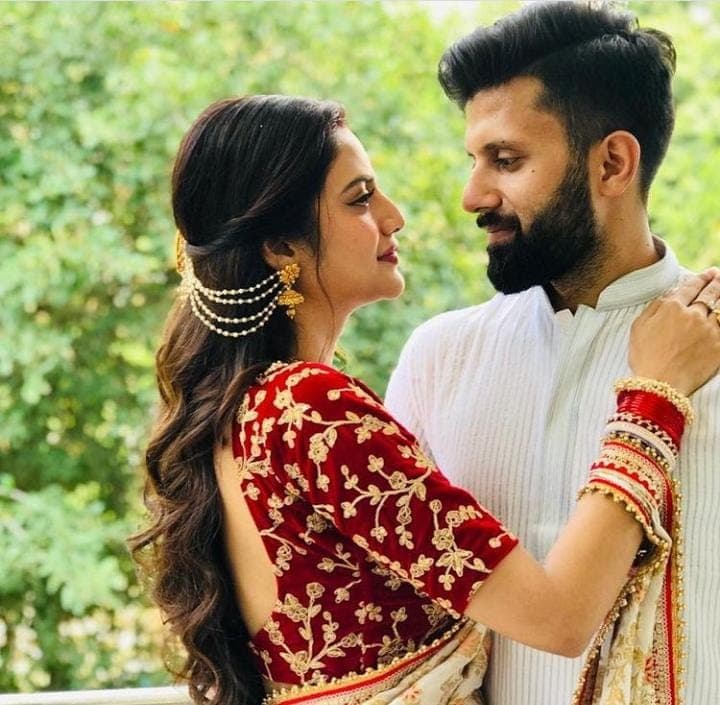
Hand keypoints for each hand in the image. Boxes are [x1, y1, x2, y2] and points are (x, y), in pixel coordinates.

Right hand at [629, 269, 719, 395]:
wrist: (660, 384)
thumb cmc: (644, 357)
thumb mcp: (638, 327)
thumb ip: (654, 308)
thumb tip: (668, 296)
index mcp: (672, 308)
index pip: (690, 287)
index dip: (701, 278)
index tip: (708, 274)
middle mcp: (693, 315)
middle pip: (710, 294)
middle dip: (716, 282)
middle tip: (719, 276)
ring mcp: (709, 330)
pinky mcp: (719, 346)